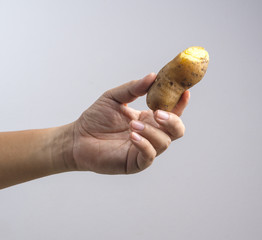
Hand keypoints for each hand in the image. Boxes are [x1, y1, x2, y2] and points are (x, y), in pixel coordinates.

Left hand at [70, 73, 189, 173]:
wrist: (77, 138)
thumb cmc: (96, 118)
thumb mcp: (114, 97)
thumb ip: (133, 88)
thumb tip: (152, 76)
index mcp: (149, 118)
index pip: (172, 111)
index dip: (180, 103)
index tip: (184, 91)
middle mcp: (151, 134)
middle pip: (177, 129)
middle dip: (172, 120)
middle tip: (158, 112)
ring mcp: (145, 149)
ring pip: (164, 142)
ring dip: (151, 132)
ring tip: (132, 124)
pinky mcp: (135, 163)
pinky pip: (149, 156)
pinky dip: (144, 144)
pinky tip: (132, 136)